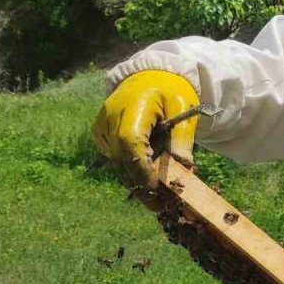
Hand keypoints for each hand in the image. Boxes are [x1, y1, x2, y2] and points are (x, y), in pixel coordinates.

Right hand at [92, 70, 199, 188]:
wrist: (148, 77)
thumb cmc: (169, 91)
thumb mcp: (184, 108)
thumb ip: (182, 137)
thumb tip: (184, 168)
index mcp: (133, 105)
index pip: (130, 142)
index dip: (140, 168)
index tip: (155, 190)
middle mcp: (110, 116)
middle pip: (120, 158)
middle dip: (139, 183)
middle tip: (158, 205)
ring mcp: (101, 125)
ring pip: (116, 162)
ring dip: (135, 180)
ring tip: (155, 197)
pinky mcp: (99, 133)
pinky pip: (114, 157)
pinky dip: (129, 169)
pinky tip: (146, 177)